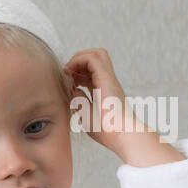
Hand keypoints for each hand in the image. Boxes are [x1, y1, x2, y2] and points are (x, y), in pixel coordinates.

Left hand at [64, 49, 181, 166]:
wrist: (121, 134)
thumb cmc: (106, 129)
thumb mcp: (86, 113)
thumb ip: (79, 100)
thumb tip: (72, 88)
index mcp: (104, 89)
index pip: (90, 71)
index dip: (76, 71)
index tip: (66, 81)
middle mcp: (107, 81)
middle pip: (96, 57)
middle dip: (78, 60)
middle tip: (66, 72)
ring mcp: (108, 78)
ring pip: (96, 54)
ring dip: (79, 58)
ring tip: (68, 70)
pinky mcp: (106, 78)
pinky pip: (92, 58)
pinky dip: (79, 60)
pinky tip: (70, 71)